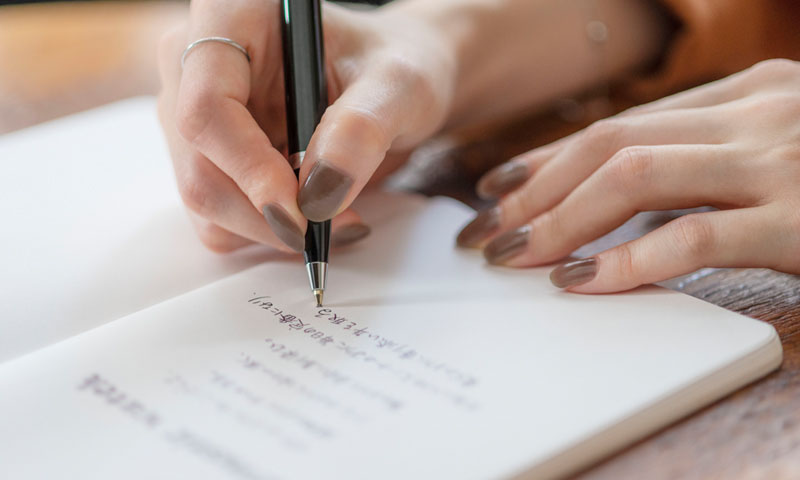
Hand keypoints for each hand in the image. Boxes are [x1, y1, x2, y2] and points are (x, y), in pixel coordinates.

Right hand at [157, 0, 454, 251]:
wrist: (396, 88)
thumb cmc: (398, 67)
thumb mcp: (400, 85)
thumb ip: (362, 128)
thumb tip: (318, 194)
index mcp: (233, 17)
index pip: (207, 104)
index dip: (247, 166)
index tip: (300, 211)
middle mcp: (198, 66)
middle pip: (199, 164)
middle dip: (266, 214)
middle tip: (337, 227)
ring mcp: (197, 116)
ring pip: (204, 199)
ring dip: (269, 229)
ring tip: (337, 217)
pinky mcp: (210, 158)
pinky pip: (218, 217)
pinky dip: (265, 232)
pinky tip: (312, 212)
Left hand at [457, 59, 799, 292]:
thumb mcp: (777, 148)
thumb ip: (706, 159)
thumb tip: (615, 188)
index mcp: (747, 95)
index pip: (619, 125)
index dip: (548, 158)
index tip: (498, 188)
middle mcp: (756, 112)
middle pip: (611, 145)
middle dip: (537, 191)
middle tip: (488, 233)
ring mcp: (780, 160)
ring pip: (635, 177)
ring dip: (563, 221)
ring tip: (518, 258)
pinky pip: (695, 237)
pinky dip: (630, 261)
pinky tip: (585, 283)